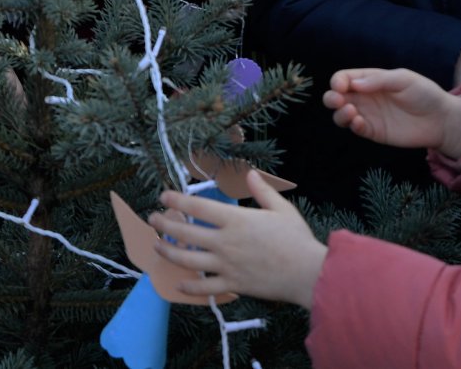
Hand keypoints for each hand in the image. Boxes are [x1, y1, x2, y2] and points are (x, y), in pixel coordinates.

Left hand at [148, 169, 325, 307]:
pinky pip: (204, 287)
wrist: (307, 274)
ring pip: (187, 259)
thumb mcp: (281, 208)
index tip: (164, 196)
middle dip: (164, 224)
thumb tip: (250, 173)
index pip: (197, 208)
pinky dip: (189, 286)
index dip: (177, 200)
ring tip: (157, 246)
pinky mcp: (232, 285)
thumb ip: (262, 191)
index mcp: (235, 220)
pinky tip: (178, 284)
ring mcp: (225, 265)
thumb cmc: (296, 239)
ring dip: (168, 252)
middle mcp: (225, 242)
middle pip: (185, 232)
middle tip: (153, 219)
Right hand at [324, 68, 460, 155]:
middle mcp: (365, 97)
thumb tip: (353, 83)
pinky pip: (356, 129)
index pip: (344, 78)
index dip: (338, 81)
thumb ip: (379, 80)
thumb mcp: (404, 80)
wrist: (442, 120)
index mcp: (370, 80)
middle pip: (336, 96)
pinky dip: (353, 126)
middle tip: (337, 100)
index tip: (341, 86)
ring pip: (341, 115)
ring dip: (339, 114)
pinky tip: (360, 123)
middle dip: (331, 98)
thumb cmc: (424, 94)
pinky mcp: (374, 132)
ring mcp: (368, 115)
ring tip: (351, 112)